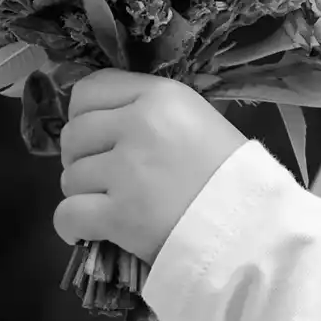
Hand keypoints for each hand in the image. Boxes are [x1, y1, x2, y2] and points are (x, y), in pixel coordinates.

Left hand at [53, 69, 249, 266]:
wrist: (254, 229)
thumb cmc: (234, 176)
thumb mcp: (198, 120)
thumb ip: (151, 112)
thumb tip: (107, 122)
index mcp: (159, 96)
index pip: (89, 90)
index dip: (84, 115)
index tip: (97, 137)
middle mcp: (137, 125)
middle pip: (74, 134)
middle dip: (81, 157)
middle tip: (102, 177)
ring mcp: (125, 171)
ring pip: (70, 177)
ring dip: (82, 193)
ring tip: (108, 205)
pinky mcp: (119, 215)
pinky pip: (67, 214)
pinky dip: (70, 225)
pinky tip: (84, 230)